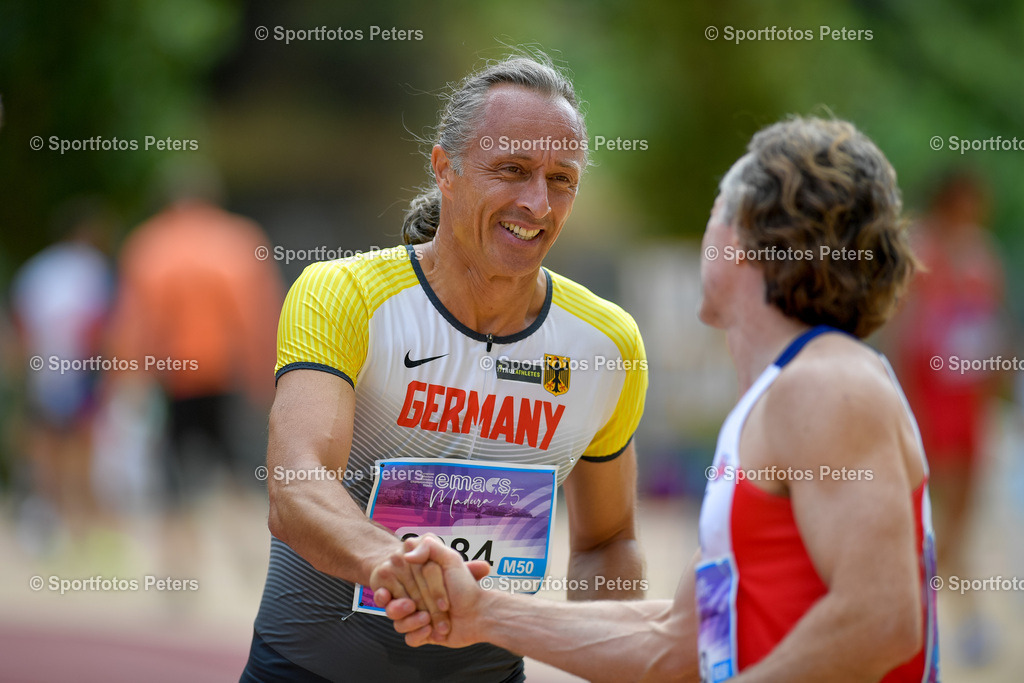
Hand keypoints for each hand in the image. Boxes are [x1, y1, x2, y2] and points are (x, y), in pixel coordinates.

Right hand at [377, 535, 491, 647]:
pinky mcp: (414, 631)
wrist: (479, 614)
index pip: (405, 580)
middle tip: (441, 610)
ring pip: (395, 618)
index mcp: (413, 575)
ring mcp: (409, 612)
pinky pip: (405, 635)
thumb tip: (408, 555)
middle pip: (397, 600)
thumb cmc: (464, 585)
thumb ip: (430, 548)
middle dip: (419, 606)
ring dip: (411, 621)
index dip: (424, 589)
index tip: (443, 598)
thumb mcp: (450, 559)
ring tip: (428, 620)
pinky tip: (428, 631)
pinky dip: (416, 634)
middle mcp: (409, 592)